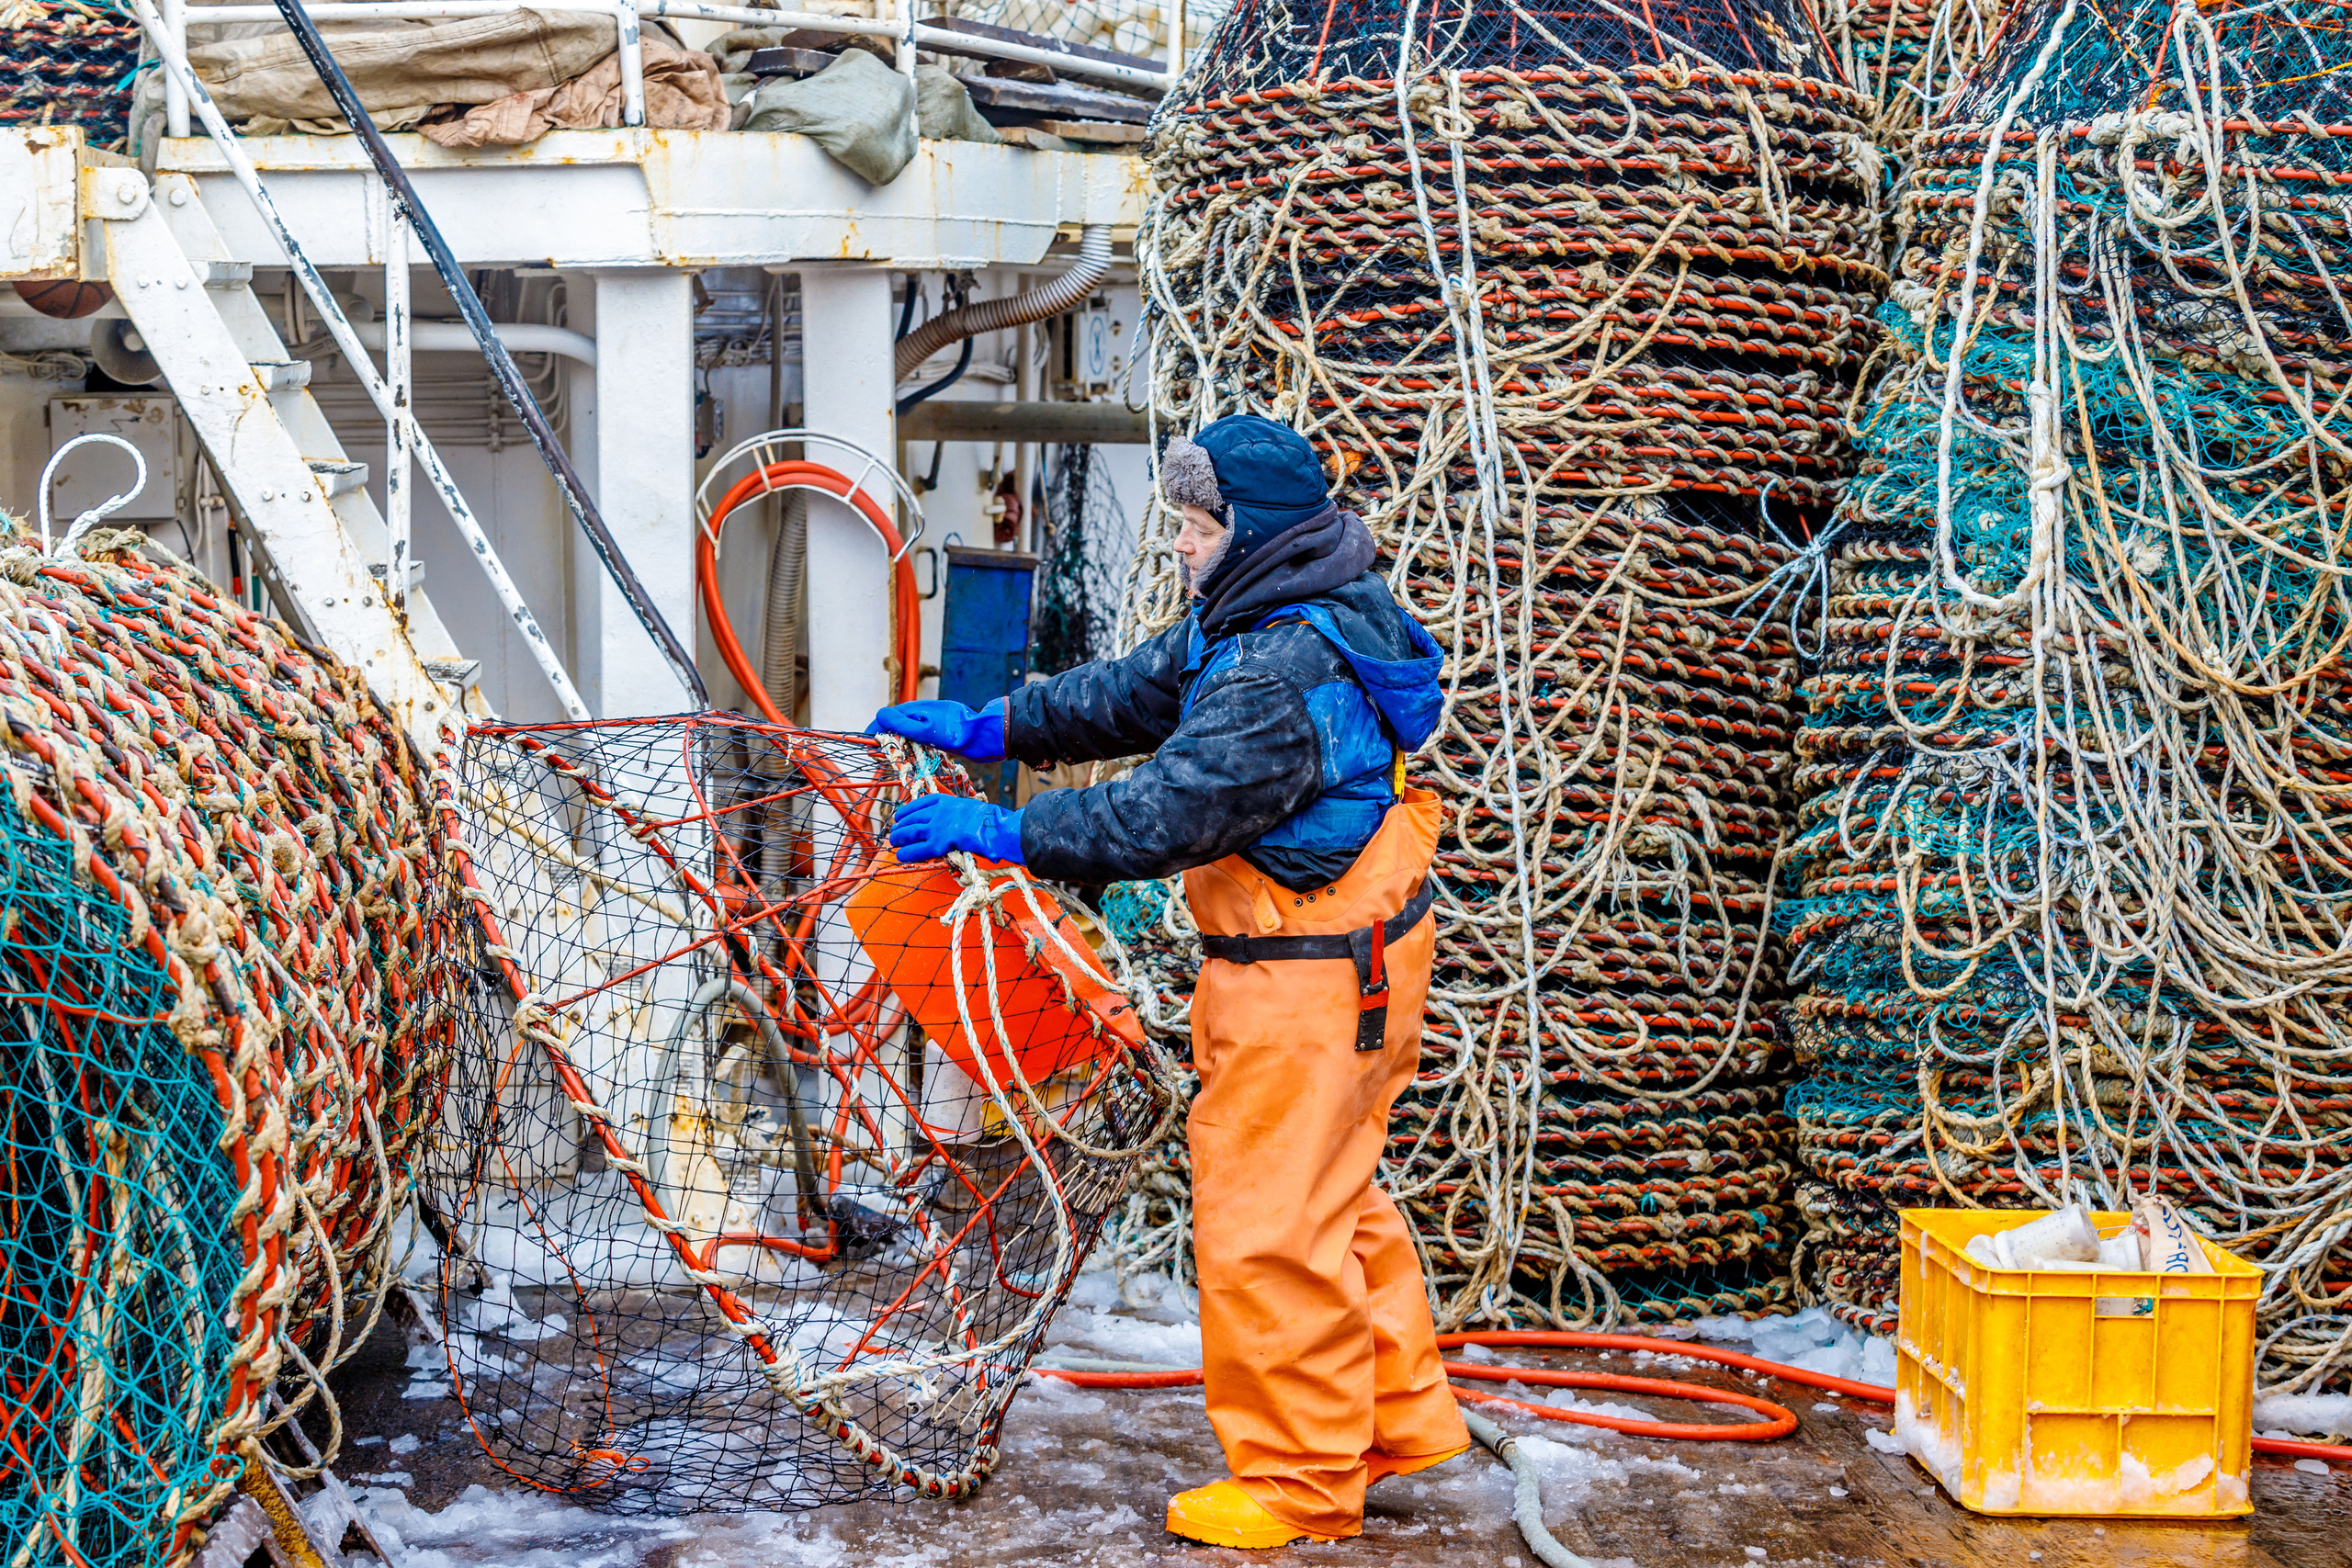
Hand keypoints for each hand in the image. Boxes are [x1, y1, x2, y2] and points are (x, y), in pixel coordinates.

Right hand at [868, 698, 1006, 760]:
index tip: (867, 746)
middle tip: (877, 756)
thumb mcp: (925, 729)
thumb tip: (879, 715)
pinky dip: (911, 745)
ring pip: (906, 731)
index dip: (874, 732)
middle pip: (894, 724)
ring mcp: (930, 721)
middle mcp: (920, 713)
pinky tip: (911, 754)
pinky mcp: (939, 730)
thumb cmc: (955, 733)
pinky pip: (918, 737)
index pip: (886, 718)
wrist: (984, 736)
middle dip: (883, 738)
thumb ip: (901, 724)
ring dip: (897, 743)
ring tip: (889, 757)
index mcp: (914, 710)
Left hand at [888, 794, 1024, 864]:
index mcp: (946, 800)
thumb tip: (954, 824)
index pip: (919, 804)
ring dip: (899, 838)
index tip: (901, 815)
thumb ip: (958, 814)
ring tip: (893, 843)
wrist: (994, 827)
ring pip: (910, 832)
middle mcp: (937, 812)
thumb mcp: (970, 808)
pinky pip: (917, 849)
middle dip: (900, 826)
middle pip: (911, 818)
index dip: (907, 811)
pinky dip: (907, 853)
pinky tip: (901, 855)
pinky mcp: (938, 843)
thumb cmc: (989, 820)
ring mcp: (936, 827)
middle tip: (894, 832)